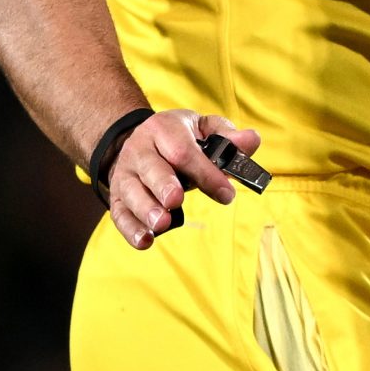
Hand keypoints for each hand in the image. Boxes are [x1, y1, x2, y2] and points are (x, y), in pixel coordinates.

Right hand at [105, 110, 259, 248]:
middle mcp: (140, 150)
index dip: (205, 173)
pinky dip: (131, 229)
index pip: (183, 151)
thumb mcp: (202, 129)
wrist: (136, 140)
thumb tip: (252, 140)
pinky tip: (146, 241)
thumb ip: (227, 137)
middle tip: (177, 201)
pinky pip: (120, 214)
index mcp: (163, 129)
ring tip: (162, 223)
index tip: (226, 195)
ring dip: (146, 209)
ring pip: (132, 192)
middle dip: (164, 186)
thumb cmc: (178, 138)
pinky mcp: (118, 197)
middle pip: (152, 168)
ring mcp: (126, 174)